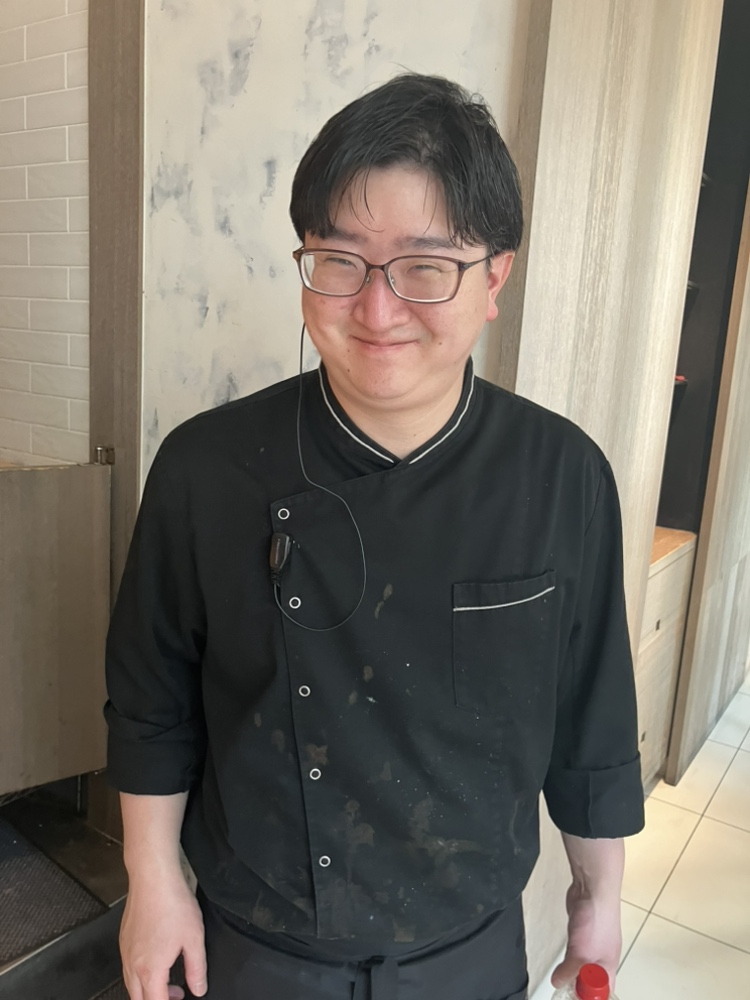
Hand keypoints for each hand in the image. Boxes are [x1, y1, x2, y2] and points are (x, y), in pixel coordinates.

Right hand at [120, 870, 207, 999]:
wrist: (153, 878)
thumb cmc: (173, 904)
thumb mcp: (194, 939)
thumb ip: (196, 969)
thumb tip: (198, 989)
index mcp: (151, 970)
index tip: (180, 998)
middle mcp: (133, 965)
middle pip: (139, 999)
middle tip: (177, 994)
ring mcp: (125, 951)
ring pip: (131, 984)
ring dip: (148, 989)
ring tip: (169, 978)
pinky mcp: (124, 938)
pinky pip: (128, 967)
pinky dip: (141, 973)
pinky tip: (156, 960)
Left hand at [550, 880, 621, 990]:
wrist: (592, 889)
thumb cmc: (597, 919)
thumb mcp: (581, 954)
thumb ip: (569, 971)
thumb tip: (559, 983)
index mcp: (608, 967)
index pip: (603, 993)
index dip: (589, 998)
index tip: (573, 997)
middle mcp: (603, 958)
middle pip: (593, 981)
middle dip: (579, 987)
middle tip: (563, 990)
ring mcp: (594, 944)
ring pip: (584, 966)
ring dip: (573, 972)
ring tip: (561, 979)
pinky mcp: (583, 932)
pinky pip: (577, 951)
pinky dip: (569, 957)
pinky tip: (563, 959)